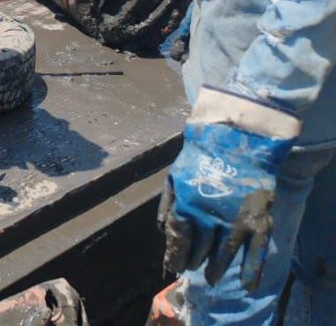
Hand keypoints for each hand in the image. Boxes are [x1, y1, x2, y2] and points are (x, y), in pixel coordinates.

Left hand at [158, 87, 298, 291]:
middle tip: (188, 268)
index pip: (178, 242)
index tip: (170, 266)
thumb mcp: (175, 175)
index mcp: (187, 206)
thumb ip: (167, 204)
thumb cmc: (200, 154)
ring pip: (223, 256)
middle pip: (198, 251)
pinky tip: (246, 284)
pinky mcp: (258, 221)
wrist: (235, 137)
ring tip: (209, 277)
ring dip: (214, 269)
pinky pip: (255, 254)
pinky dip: (251, 271)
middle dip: (191, 261)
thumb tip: (162, 230)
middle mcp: (209, 219)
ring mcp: (235, 222)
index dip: (174, 257)